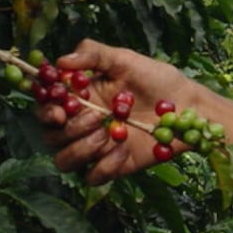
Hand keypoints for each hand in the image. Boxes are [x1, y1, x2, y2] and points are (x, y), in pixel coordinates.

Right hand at [36, 39, 192, 183]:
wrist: (188, 107)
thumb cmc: (157, 79)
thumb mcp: (125, 59)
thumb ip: (93, 55)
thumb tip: (61, 61)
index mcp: (80, 97)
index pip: (47, 106)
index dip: (44, 110)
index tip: (58, 110)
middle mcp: (82, 123)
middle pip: (50, 136)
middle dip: (67, 129)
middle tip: (94, 118)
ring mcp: (96, 147)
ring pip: (64, 160)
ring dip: (80, 149)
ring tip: (108, 135)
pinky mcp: (113, 166)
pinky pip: (92, 177)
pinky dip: (104, 166)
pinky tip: (124, 150)